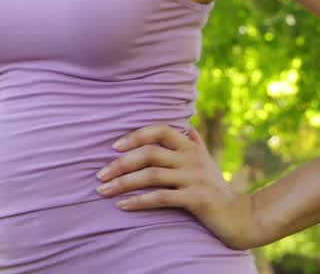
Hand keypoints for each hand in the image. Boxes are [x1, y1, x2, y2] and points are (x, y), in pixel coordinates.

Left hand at [97, 125, 266, 248]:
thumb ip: (194, 143)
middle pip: (149, 153)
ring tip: (103, 191)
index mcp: (191, 147)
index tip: (114, 146)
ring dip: (123, 183)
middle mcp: (192, 159)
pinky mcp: (197, 199)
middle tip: (99, 175)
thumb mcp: (206, 162)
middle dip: (120, 163)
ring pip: (151, 175)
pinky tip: (122, 205)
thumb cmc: (217, 189)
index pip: (160, 130)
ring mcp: (195, 179)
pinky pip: (161, 197)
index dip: (136, 135)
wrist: (243, 218)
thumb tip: (187, 125)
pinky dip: (138, 201)